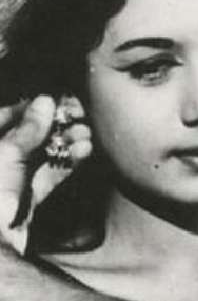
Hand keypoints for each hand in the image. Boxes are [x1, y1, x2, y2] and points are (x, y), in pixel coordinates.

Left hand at [0, 96, 90, 252]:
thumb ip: (28, 128)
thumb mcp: (8, 154)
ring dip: (65, 144)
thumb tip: (44, 103)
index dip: (29, 107)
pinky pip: (47, 175)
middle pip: (26, 136)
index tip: (53, 101)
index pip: (4, 117)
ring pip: (40, 156)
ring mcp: (9, 182)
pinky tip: (83, 152)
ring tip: (86, 134)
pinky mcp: (26, 200)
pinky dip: (65, 164)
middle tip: (77, 116)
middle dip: (53, 126)